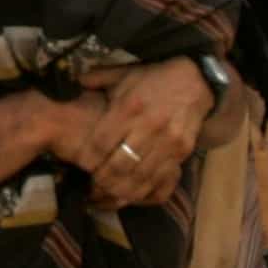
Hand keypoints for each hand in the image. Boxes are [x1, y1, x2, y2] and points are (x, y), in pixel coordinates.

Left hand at [74, 58, 212, 207]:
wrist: (196, 81)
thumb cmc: (152, 79)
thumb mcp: (123, 73)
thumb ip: (96, 79)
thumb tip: (71, 81)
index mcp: (129, 107)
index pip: (101, 142)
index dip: (88, 159)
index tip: (80, 166)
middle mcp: (148, 126)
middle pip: (119, 164)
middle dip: (102, 180)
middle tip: (92, 186)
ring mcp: (167, 141)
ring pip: (139, 176)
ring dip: (121, 190)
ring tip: (108, 194)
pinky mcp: (182, 151)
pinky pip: (161, 178)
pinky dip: (145, 190)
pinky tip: (132, 194)